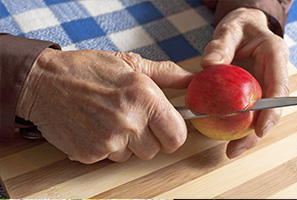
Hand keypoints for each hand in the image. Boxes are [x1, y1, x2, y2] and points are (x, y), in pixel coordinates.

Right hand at [16, 49, 193, 163]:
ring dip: (125, 143)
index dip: (172, 133)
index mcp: (145, 98)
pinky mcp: (89, 154)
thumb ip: (166, 74)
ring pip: (131, 156)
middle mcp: (129, 122)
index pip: (177, 137)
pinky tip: (94, 127)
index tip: (164, 128)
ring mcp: (108, 141)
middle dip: (147, 138)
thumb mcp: (129, 63)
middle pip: (155, 150)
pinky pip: (109, 159)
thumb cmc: (87, 69)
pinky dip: (104, 147)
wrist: (44, 82)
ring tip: (108, 120)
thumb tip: (192, 79)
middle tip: (131, 119)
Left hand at [201, 8, 289, 157]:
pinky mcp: (252, 92)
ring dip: (247, 134)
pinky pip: (246, 111)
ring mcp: (263, 86)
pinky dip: (237, 124)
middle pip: (271, 110)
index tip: (260, 130)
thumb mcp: (229, 30)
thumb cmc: (239, 27)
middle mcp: (272, 75)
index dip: (272, 112)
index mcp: (274, 58)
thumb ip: (220, 45)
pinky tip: (224, 135)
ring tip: (231, 151)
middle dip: (257, 133)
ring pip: (259, 115)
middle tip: (236, 150)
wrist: (243, 29)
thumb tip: (208, 64)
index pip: (278, 88)